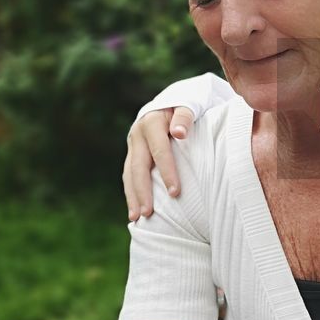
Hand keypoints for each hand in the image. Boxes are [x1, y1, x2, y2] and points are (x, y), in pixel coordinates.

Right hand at [123, 106, 193, 220]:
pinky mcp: (133, 153)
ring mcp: (133, 145)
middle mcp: (138, 134)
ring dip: (132, 196)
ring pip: (129, 173)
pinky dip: (132, 192)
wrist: (173, 100)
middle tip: (149, 213)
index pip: (159, 151)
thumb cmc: (189, 104)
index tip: (175, 192)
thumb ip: (185, 116)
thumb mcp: (190, 103)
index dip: (167, 172)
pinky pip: (130, 175)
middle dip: (143, 191)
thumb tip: (179, 133)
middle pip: (138, 166)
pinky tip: (135, 211)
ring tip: (136, 218)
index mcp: (152, 121)